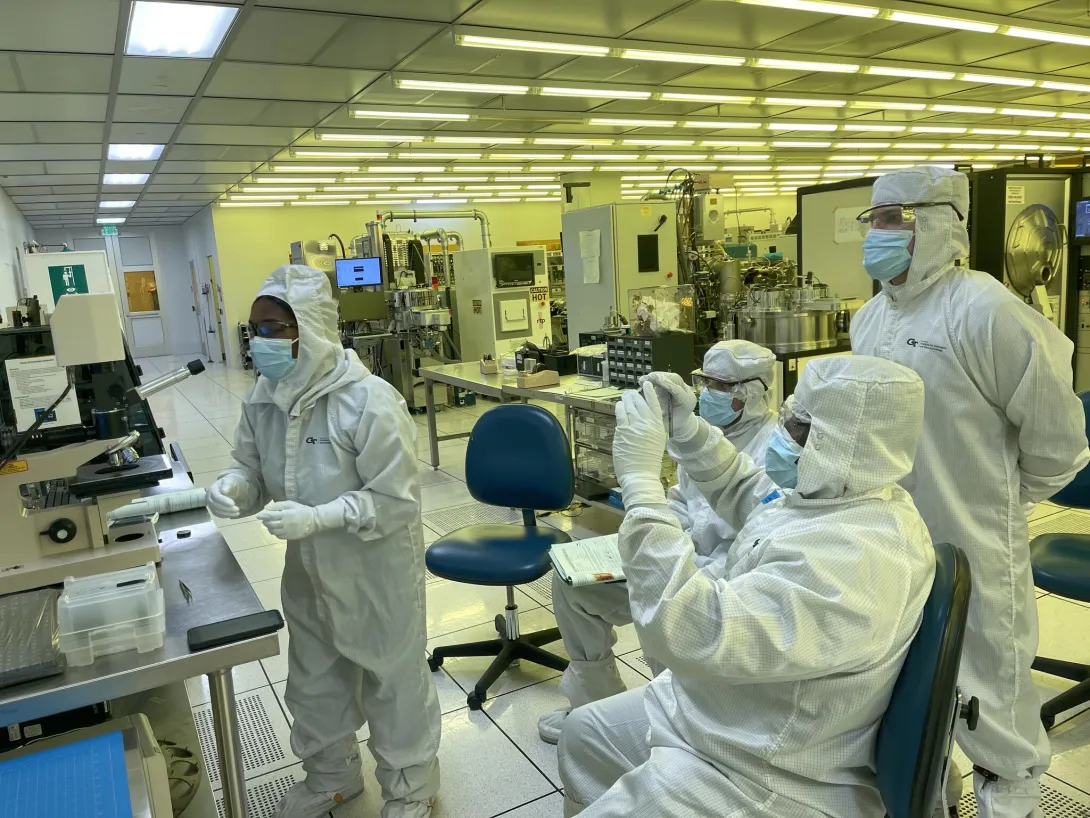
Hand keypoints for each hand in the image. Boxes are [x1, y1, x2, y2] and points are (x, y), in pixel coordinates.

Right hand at [207, 474, 247, 518]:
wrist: (232, 485)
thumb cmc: (232, 481)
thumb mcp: (231, 479)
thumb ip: (228, 484)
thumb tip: (223, 491)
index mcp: (213, 489)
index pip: (216, 496)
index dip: (224, 501)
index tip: (233, 503)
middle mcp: (209, 497)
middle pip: (215, 505)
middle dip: (227, 508)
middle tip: (237, 509)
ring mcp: (211, 504)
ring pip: (216, 511)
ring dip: (227, 513)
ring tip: (237, 512)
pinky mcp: (214, 509)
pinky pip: (218, 514)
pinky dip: (225, 515)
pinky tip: (233, 514)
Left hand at [258, 501, 319, 540]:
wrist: (313, 521)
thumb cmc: (301, 510)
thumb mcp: (291, 504)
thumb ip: (279, 505)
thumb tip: (267, 508)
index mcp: (284, 515)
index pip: (270, 516)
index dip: (263, 516)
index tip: (258, 516)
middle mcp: (284, 524)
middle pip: (270, 525)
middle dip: (265, 522)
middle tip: (264, 520)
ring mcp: (286, 531)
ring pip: (273, 531)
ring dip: (269, 528)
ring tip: (269, 525)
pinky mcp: (289, 537)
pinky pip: (278, 536)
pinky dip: (275, 533)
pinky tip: (276, 530)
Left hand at [613, 383, 667, 505]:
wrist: (640, 476)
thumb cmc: (649, 462)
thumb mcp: (657, 441)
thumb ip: (651, 427)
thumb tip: (643, 416)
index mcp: (658, 427)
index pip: (654, 404)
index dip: (650, 392)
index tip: (647, 384)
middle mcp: (647, 425)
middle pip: (640, 403)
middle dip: (634, 395)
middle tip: (630, 393)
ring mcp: (634, 427)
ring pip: (628, 407)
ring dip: (625, 400)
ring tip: (624, 398)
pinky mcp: (622, 432)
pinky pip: (620, 415)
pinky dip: (619, 409)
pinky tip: (619, 407)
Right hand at [640, 372, 698, 439]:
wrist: (681, 422)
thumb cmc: (673, 425)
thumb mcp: (666, 423)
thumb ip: (659, 415)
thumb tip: (647, 410)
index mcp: (687, 402)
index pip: (678, 391)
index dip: (668, 385)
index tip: (657, 380)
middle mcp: (687, 392)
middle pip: (676, 379)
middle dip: (661, 377)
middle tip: (648, 377)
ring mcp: (682, 387)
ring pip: (671, 377)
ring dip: (657, 376)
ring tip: (644, 379)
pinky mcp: (676, 384)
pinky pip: (667, 378)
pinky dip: (656, 377)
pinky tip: (646, 379)